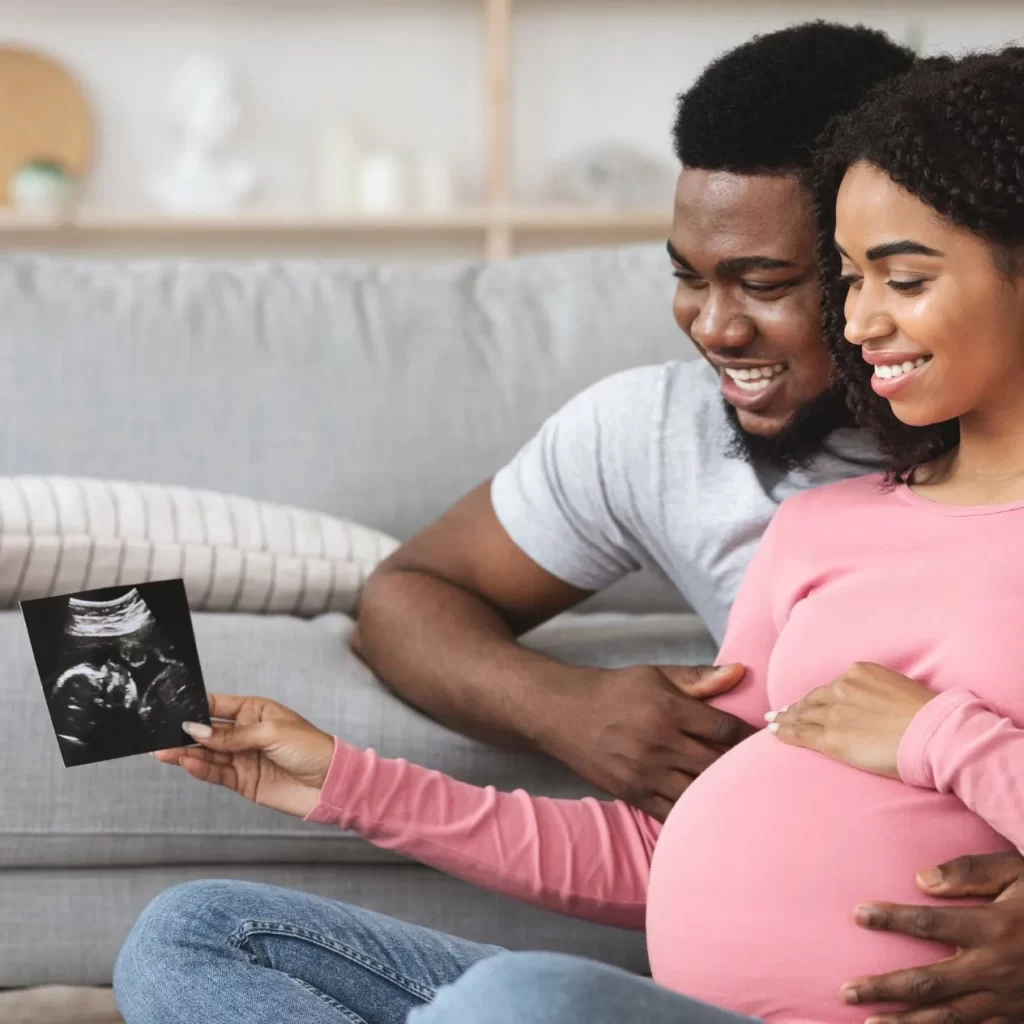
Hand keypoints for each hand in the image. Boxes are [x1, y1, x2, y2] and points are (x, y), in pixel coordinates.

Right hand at [152, 693, 335, 818]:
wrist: (330, 783)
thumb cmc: (311, 748)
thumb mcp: (272, 733)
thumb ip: (233, 735)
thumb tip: (199, 731)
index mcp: (254, 711)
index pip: (217, 707)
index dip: (195, 708)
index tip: (171, 709)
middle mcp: (245, 733)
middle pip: (208, 733)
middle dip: (185, 734)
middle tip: (160, 736)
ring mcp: (243, 758)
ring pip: (208, 754)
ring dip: (186, 754)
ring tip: (164, 752)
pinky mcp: (243, 781)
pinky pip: (217, 773)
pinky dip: (201, 770)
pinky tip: (187, 764)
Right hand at [542, 663, 752, 820]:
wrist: (562, 712)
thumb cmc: (614, 690)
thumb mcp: (655, 675)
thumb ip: (699, 677)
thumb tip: (741, 671)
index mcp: (668, 709)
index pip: (725, 729)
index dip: (748, 737)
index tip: (761, 741)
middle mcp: (659, 742)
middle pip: (716, 763)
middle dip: (739, 766)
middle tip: (759, 769)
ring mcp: (644, 772)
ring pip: (698, 790)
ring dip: (719, 791)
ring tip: (738, 791)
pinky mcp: (632, 793)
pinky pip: (672, 812)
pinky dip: (693, 813)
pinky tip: (709, 810)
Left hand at [767, 662, 934, 778]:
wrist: (934, 734)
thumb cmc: (929, 715)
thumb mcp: (900, 688)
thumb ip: (879, 691)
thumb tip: (876, 703)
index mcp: (860, 672)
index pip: (833, 686)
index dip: (818, 696)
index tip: (808, 701)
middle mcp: (842, 688)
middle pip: (813, 699)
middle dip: (796, 706)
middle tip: (781, 712)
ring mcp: (834, 713)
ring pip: (802, 715)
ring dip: (786, 718)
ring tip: (774, 722)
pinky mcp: (831, 738)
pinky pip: (800, 733)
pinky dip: (784, 732)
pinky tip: (775, 732)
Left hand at [840, 850, 1023, 1022]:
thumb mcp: (1018, 872)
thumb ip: (971, 872)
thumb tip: (921, 879)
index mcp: (994, 928)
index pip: (930, 923)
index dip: (891, 919)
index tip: (857, 914)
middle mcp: (996, 969)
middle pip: (929, 982)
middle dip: (885, 988)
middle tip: (847, 990)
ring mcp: (1008, 1000)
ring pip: (949, 1018)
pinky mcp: (1017, 1018)